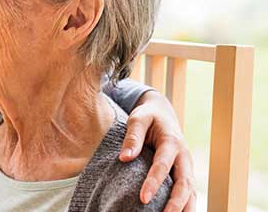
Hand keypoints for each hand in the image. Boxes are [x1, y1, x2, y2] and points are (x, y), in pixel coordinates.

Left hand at [119, 90, 195, 211]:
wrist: (163, 114)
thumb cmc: (148, 116)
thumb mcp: (138, 118)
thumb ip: (132, 137)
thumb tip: (124, 157)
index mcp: (172, 142)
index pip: (163, 165)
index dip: (154, 182)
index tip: (143, 198)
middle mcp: (184, 157)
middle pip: (184, 183)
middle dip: (175, 203)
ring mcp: (187, 167)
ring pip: (191, 192)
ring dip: (185, 208)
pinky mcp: (185, 174)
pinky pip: (188, 193)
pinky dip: (185, 206)